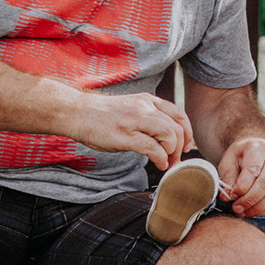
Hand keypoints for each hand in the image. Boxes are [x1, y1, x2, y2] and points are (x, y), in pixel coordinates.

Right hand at [71, 92, 193, 170]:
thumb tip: (166, 138)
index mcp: (148, 100)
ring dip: (172, 152)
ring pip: (168, 134)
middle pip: (177, 127)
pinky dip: (160, 159)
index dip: (187, 133)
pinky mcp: (125, 135)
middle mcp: (144, 107)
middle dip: (180, 147)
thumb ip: (149, 118)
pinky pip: (152, 148)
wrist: (78, 112)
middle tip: (175, 160)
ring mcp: (135, 120)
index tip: (185, 146)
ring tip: (166, 162)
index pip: (179, 114)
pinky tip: (158, 164)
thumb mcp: (131, 109)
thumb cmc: (103, 115)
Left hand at [218, 137, 264, 217]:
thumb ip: (228, 178)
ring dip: (257, 207)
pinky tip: (251, 211)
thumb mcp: (229, 161)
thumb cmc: (241, 156)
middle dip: (249, 199)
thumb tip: (227, 196)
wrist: (257, 149)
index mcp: (259, 148)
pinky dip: (264, 208)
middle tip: (236, 208)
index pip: (253, 170)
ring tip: (242, 212)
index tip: (231, 196)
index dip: (242, 187)